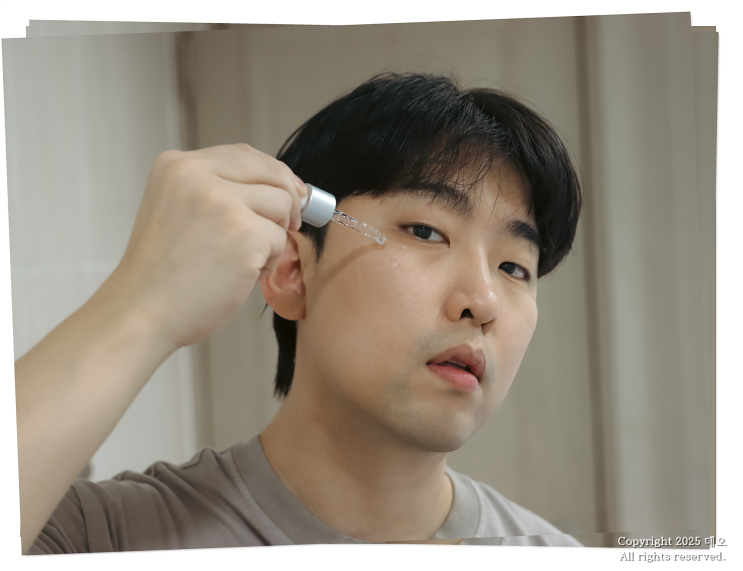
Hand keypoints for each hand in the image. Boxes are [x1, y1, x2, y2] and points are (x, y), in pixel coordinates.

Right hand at [109, 143, 306, 347]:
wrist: (140, 314)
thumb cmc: (163, 275)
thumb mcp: (177, 211)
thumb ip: (218, 192)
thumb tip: (287, 188)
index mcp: (176, 165)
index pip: (244, 154)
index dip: (274, 174)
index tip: (290, 192)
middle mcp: (197, 175)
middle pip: (271, 172)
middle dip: (290, 199)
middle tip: (289, 225)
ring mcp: (221, 203)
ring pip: (282, 204)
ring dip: (273, 236)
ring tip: (243, 260)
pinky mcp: (245, 233)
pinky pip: (281, 240)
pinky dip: (268, 262)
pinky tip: (239, 276)